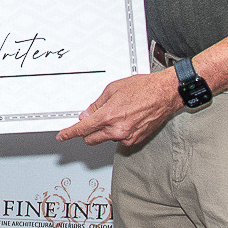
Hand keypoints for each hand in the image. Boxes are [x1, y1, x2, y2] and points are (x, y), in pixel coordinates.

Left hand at [57, 70, 181, 147]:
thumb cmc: (143, 88)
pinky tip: (126, 118)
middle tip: (90, 121)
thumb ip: (97, 105)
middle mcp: (116, 130)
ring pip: (106, 139)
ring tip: (117, 113)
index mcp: (108, 117)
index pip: (82, 130)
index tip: (62, 136)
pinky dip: (117, 132)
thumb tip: (87, 115)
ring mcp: (127, 137)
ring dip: (104, 131)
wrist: (165, 93)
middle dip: (87, 132)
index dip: (69, 134)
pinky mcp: (136, 140)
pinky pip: (120, 139)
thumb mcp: (113, 89)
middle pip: (91, 139)